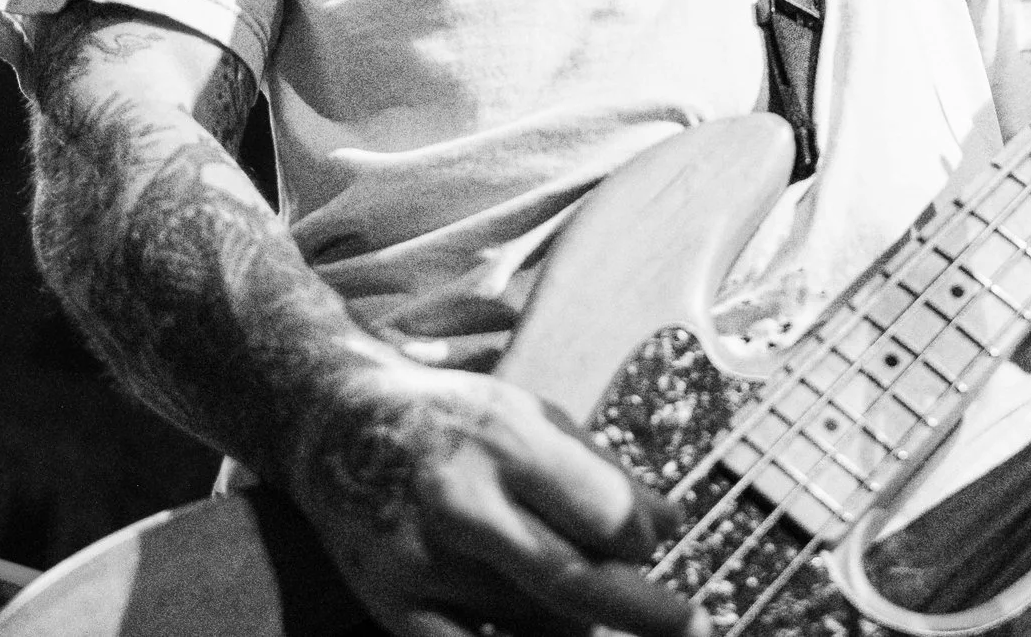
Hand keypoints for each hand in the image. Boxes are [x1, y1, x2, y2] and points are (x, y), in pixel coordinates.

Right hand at [294, 358, 702, 636]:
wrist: (337, 427)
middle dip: (645, 611)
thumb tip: (670, 526)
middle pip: (571, 578)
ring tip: (565, 587)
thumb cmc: (454, 422)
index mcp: (503, 439)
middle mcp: (460, 499)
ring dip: (575, 619)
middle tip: (694, 627)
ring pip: (533, 623)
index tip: (650, 543)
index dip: (640, 538)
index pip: (602, 511)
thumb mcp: (531, 416)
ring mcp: (421, 558)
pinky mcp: (391, 604)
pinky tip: (541, 635)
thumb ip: (601, 470)